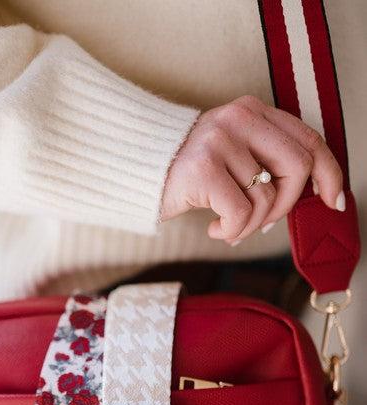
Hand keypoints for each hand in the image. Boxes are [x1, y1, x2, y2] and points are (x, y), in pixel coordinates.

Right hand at [160, 95, 343, 244]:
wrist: (131, 173)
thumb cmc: (185, 173)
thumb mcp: (231, 156)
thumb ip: (265, 164)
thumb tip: (308, 196)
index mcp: (251, 111)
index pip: (308, 139)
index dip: (329, 173)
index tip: (335, 201)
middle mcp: (238, 118)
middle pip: (297, 168)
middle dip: (286, 206)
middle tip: (263, 222)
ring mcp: (219, 141)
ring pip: (266, 198)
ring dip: (251, 226)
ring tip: (230, 228)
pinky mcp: (203, 169)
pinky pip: (241, 214)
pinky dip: (232, 232)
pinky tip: (214, 230)